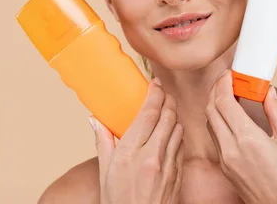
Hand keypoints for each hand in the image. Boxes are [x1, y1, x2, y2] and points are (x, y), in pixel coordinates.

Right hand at [90, 78, 183, 203]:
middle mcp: (151, 155)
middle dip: (167, 100)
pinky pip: (181, 146)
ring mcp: (167, 165)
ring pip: (178, 128)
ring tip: (168, 110)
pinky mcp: (178, 174)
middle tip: (163, 93)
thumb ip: (103, 143)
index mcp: (129, 152)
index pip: (148, 113)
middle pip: (167, 116)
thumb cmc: (118, 203)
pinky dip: (178, 134)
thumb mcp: (105, 173)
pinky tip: (172, 133)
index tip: (155, 83)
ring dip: (174, 116)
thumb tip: (95, 121)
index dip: (155, 93)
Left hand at [205, 70, 276, 203]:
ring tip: (229, 95)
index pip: (223, 101)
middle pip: (210, 109)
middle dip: (215, 90)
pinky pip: (214, 137)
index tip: (230, 73)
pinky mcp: (224, 166)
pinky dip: (218, 120)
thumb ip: (275, 111)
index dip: (223, 82)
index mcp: (247, 138)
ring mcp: (224, 159)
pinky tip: (231, 116)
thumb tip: (267, 91)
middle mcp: (230, 148)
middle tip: (227, 80)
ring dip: (215, 105)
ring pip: (209, 123)